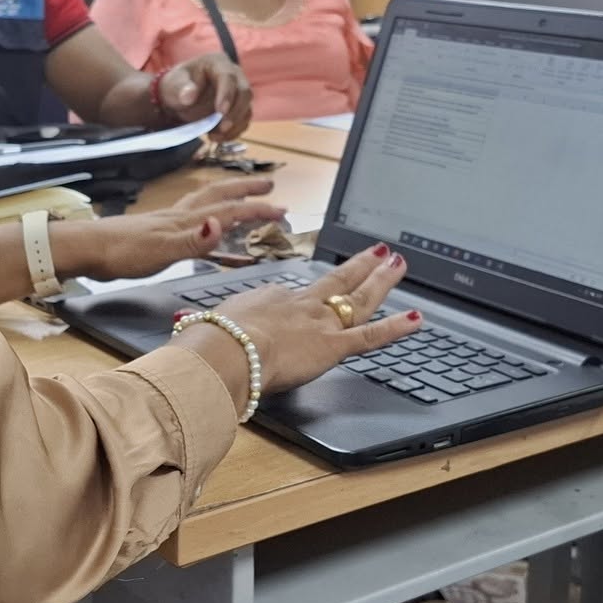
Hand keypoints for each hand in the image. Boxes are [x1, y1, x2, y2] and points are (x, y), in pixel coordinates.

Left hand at [53, 179, 286, 281]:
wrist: (86, 248)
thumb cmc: (120, 253)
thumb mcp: (161, 251)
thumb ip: (194, 241)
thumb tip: (221, 224)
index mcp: (185, 221)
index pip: (229, 211)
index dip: (256, 209)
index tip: (282, 209)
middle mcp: (179, 216)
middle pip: (219, 196)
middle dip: (246, 190)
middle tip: (269, 186)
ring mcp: (166, 220)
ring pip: (205, 201)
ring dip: (227, 195)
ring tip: (242, 193)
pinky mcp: (156, 229)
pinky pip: (191, 215)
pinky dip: (206, 212)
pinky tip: (203, 221)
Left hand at [159, 54, 253, 139]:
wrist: (178, 98)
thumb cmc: (176, 86)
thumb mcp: (173, 85)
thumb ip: (180, 89)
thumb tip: (189, 96)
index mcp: (217, 63)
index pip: (228, 77)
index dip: (227, 95)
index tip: (220, 112)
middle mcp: (234, 75)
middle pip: (244, 93)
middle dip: (235, 113)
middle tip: (222, 128)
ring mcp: (238, 92)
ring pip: (246, 109)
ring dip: (234, 126)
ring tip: (214, 137)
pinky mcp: (239, 108)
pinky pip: (243, 121)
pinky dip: (233, 132)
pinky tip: (218, 138)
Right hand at [199, 245, 422, 394]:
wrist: (226, 351)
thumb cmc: (211, 342)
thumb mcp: (203, 324)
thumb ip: (202, 324)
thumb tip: (185, 323)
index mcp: (269, 298)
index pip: (295, 294)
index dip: (309, 291)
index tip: (317, 285)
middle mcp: (299, 304)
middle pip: (336, 282)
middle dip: (359, 266)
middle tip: (379, 251)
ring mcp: (320, 323)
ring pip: (359, 299)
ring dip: (382, 281)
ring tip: (399, 264)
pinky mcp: (333, 345)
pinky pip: (371, 335)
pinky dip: (396, 328)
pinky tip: (416, 319)